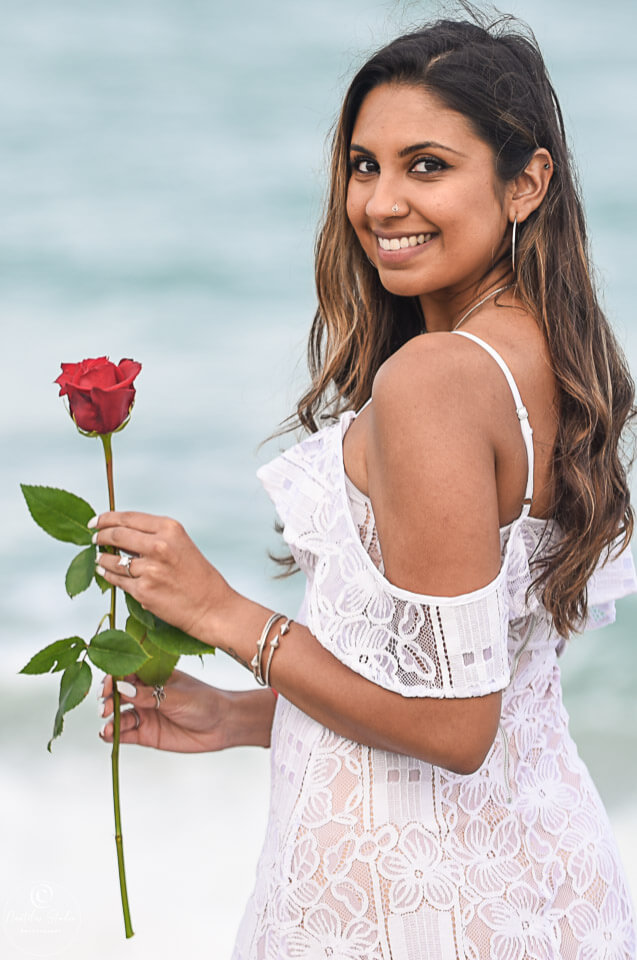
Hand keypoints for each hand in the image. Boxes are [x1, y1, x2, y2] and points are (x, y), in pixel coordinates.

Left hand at [92, 511, 233, 640]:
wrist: (211, 607)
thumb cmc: (197, 576)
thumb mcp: (180, 545)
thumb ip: (153, 537)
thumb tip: (120, 532)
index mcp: (170, 529)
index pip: (128, 518)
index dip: (106, 518)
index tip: (95, 521)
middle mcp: (159, 546)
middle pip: (117, 535)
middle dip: (100, 536)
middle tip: (93, 538)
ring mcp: (150, 569)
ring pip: (113, 559)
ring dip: (102, 558)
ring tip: (99, 557)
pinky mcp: (143, 591)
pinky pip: (117, 580)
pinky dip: (108, 575)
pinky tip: (105, 571)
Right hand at [99, 670, 275, 751]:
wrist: (222, 725)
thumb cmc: (204, 702)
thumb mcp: (177, 696)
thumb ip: (150, 695)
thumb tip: (122, 689)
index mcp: (153, 676)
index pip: (126, 673)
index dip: (113, 678)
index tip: (107, 686)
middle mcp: (145, 694)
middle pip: (117, 695)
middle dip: (107, 700)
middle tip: (105, 707)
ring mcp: (145, 714)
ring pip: (119, 715)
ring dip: (109, 720)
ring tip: (108, 726)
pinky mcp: (146, 734)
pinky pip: (125, 734)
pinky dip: (114, 734)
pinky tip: (108, 735)